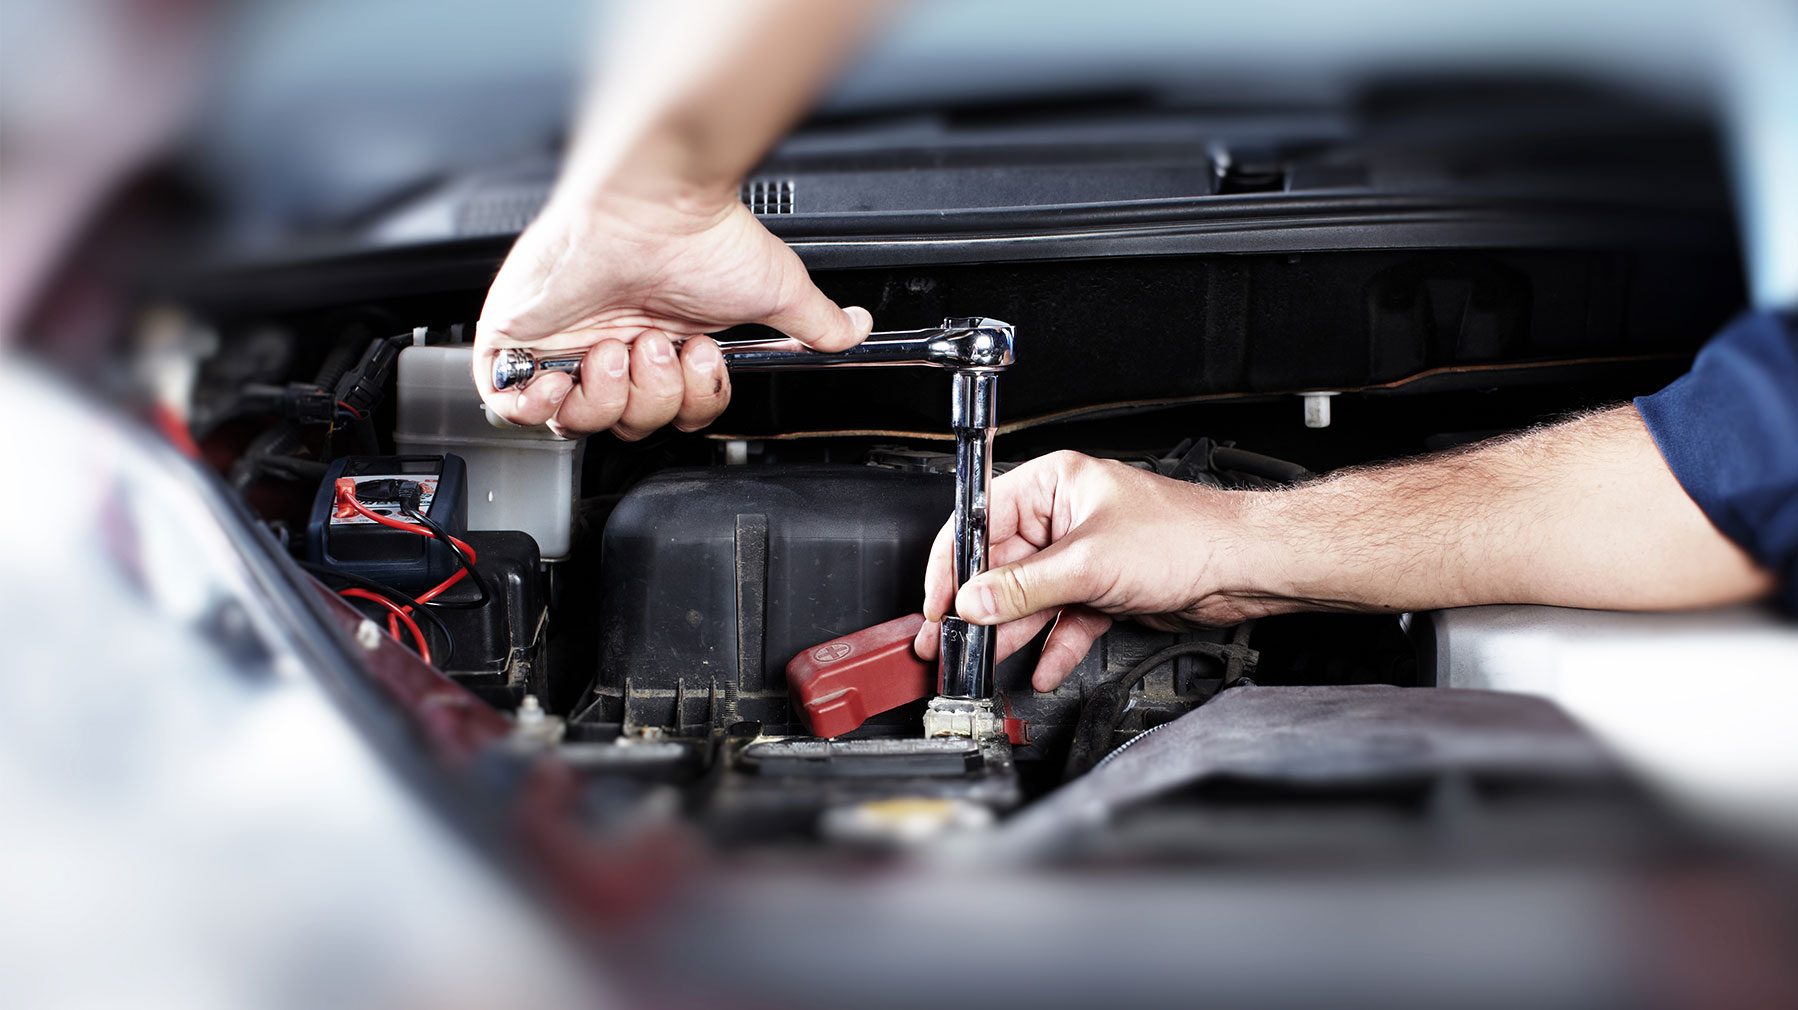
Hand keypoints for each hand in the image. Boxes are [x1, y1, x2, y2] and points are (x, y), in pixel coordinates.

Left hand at [474, 187, 871, 438]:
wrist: (649, 202)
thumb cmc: (703, 234)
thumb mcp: (777, 289)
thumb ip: (816, 322)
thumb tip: (856, 332)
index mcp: (666, 343)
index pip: (672, 415)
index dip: (689, 404)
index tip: (700, 359)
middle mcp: (615, 346)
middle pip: (627, 426)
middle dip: (651, 397)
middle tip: (659, 346)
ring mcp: (563, 345)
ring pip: (575, 423)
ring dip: (605, 396)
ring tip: (616, 345)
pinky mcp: (515, 339)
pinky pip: (511, 407)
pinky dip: (539, 406)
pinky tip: (565, 376)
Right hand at [914, 451, 1266, 691]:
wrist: (1242, 568)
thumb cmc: (1186, 536)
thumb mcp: (1089, 562)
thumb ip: (1025, 586)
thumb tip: (975, 600)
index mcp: (1053, 485)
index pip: (980, 520)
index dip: (953, 563)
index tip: (937, 601)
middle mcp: (1063, 516)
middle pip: (1002, 566)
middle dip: (981, 608)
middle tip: (952, 641)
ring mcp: (1082, 555)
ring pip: (1031, 598)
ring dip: (1012, 632)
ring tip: (985, 661)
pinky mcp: (1101, 588)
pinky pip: (1063, 619)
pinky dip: (1053, 645)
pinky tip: (1041, 669)